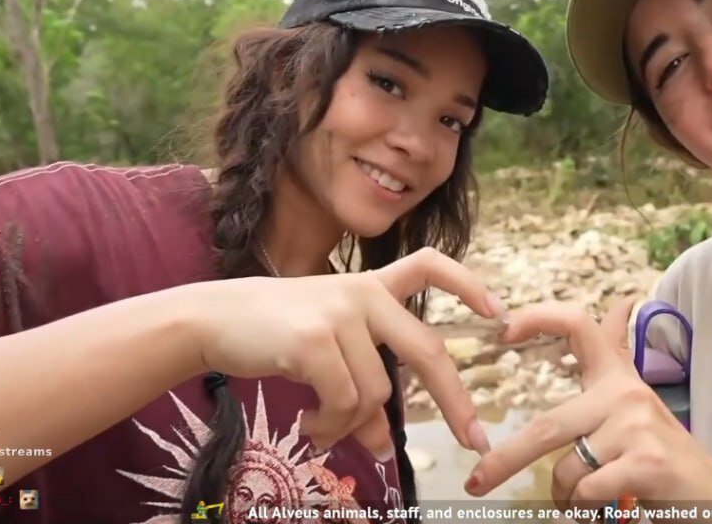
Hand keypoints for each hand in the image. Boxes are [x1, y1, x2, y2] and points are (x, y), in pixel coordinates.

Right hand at [189, 247, 503, 454]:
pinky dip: (331, 426)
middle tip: (474, 439)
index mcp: (369, 286)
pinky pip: (345, 403)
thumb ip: (361, 390)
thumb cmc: (272, 334)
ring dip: (352, 425)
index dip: (468, 284)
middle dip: (455, 400)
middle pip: (427, 350)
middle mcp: (362, 294)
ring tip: (323, 429)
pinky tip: (311, 427)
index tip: (499, 312)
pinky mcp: (314, 341)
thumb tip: (385, 445)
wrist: (212, 319)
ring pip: (376, 392)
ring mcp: (339, 314)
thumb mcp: (325, 355)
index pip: (429, 265)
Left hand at [463, 300, 711, 517]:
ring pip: (566, 468)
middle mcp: (625, 393)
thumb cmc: (662, 453)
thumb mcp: (636, 401)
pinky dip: (585, 508)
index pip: (579, 325)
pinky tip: (604, 506)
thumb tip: (624, 300)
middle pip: (547, 425)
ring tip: (583, 500)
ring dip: (564, 497)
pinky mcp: (645, 461)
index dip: (539, 318)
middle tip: (476, 482)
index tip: (503, 329)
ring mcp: (636, 426)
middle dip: (505, 459)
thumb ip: (620, 356)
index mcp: (617, 376)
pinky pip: (587, 490)